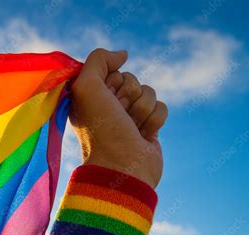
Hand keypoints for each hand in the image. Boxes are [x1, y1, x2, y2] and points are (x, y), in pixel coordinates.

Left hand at [70, 48, 167, 187]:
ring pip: (149, 92)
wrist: (122, 166)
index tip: (105, 101)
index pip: (112, 71)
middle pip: (132, 80)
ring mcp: (129, 117)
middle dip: (128, 96)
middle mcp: (109, 105)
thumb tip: (123, 55)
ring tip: (130, 128)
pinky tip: (143, 136)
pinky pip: (162, 108)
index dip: (112, 83)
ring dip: (141, 110)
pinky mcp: (148, 127)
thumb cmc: (100, 128)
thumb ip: (98, 59)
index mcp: (91, 97)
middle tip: (118, 116)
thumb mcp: (86, 87)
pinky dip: (155, 120)